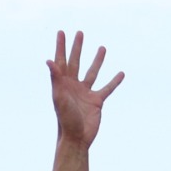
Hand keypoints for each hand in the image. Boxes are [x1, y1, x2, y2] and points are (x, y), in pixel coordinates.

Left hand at [47, 30, 123, 147]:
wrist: (76, 138)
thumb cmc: (65, 118)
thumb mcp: (59, 97)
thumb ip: (55, 78)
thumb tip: (49, 60)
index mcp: (63, 83)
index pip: (61, 60)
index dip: (60, 46)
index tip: (61, 32)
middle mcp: (73, 86)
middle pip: (75, 62)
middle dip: (77, 48)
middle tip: (80, 33)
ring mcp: (85, 93)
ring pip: (92, 72)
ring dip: (97, 60)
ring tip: (102, 47)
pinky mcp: (97, 101)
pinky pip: (107, 88)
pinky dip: (114, 81)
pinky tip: (121, 73)